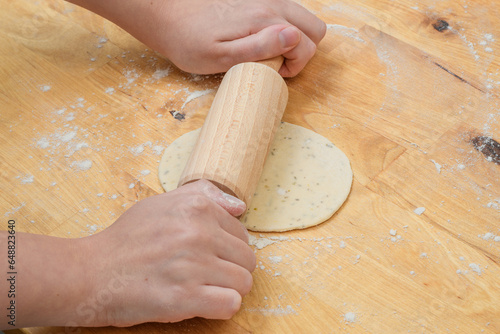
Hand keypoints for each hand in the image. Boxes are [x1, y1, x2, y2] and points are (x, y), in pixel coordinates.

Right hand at [5, 180, 254, 328]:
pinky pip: (231, 304)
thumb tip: (241, 207)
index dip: (227, 249)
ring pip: (243, 283)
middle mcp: (198, 233)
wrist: (91, 272)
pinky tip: (201, 302)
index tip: (208, 255)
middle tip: (206, 275)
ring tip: (202, 288)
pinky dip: (220, 308)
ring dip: (227, 290)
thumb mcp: (163, 202)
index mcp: (196, 207)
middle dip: (231, 270)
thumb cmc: (128, 238)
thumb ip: (204, 195)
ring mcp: (193, 266)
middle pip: (247, 260)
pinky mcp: (185, 297)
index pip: (242, 234)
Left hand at [68, 0, 326, 76]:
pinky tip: (260, 36)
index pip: (308, 44)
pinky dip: (283, 26)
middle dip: (304, 50)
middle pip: (314, 27)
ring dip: (295, 37)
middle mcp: (270, 4)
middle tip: (276, 63)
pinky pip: (285, 10)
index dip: (296, 65)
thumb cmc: (189, 42)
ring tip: (267, 51)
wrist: (164, 14)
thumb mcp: (222, 58)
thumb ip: (260, 48)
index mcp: (266, 21)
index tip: (275, 73)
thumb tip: (294, 38)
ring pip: (302, 17)